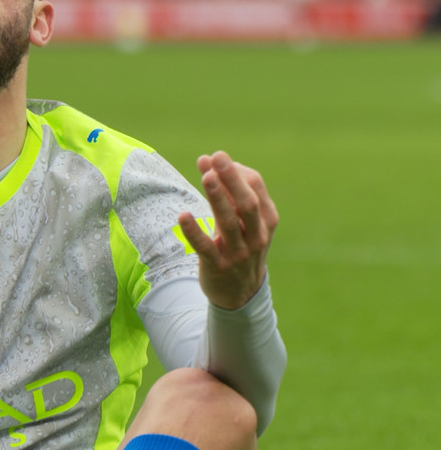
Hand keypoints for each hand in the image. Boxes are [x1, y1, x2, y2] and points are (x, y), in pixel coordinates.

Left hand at [177, 151, 278, 309]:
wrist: (240, 293)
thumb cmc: (239, 244)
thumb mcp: (241, 220)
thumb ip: (226, 192)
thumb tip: (207, 159)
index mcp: (267, 219)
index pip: (256, 187)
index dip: (236, 171)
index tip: (215, 158)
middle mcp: (257, 236)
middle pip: (247, 203)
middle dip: (232, 179)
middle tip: (218, 156)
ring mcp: (239, 253)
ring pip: (228, 222)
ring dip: (217, 198)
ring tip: (206, 176)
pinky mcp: (218, 266)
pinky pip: (205, 247)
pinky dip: (194, 232)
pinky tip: (182, 216)